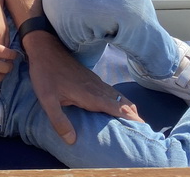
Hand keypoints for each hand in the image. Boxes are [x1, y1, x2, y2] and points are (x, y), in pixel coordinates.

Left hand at [22, 31, 141, 144]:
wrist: (45, 49)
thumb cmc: (46, 75)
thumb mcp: (47, 100)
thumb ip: (59, 121)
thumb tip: (72, 141)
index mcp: (90, 95)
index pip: (116, 108)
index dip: (129, 117)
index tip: (142, 126)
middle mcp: (96, 87)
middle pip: (120, 102)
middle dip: (133, 114)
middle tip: (144, 127)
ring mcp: (95, 81)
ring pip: (116, 95)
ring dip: (127, 106)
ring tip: (136, 118)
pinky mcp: (91, 77)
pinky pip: (110, 90)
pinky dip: (119, 99)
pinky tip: (118, 103)